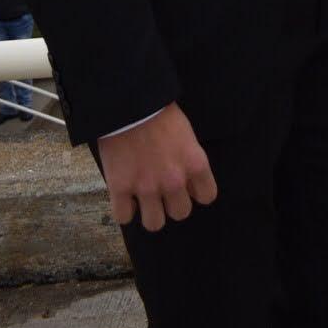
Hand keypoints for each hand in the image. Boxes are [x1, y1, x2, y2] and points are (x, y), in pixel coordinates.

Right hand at [99, 103, 217, 231]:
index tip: (186, 185)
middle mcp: (174, 181)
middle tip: (162, 189)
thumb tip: (187, 179)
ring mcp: (146, 187)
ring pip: (155, 224)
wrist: (128, 103)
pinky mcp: (120, 188)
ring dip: (149, 212)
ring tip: (142, 198)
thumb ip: (189, 160)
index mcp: (195, 164)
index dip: (195, 192)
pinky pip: (124, 217)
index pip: (207, 196)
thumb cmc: (159, 112)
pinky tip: (124, 196)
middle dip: (172, 203)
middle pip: (181, 213)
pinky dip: (123, 210)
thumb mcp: (186, 133)